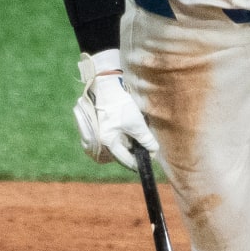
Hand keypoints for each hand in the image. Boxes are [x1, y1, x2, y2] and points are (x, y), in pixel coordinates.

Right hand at [73, 49, 157, 166]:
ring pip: (115, 147)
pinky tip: (126, 132)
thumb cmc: (120, 105)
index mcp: (107, 142)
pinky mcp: (96, 130)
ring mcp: (95, 136)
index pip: (124, 160)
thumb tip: (154, 151)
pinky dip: (119, 139)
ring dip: (126, 146)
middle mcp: (99, 142)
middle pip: (119, 155)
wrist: (105, 87)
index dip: (137, 162)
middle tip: (145, 149)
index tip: (148, 162)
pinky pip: (110, 140)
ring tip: (136, 138)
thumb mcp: (136, 123)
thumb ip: (145, 139)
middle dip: (132, 153)